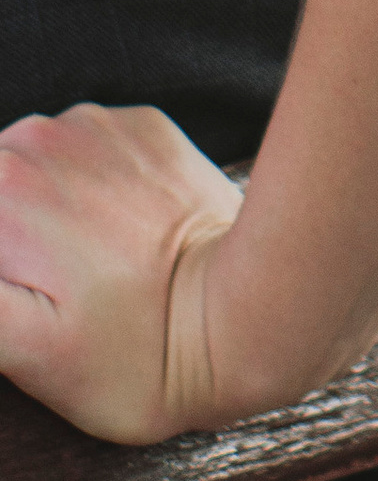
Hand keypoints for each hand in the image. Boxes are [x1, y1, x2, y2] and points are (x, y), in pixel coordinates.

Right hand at [0, 106, 247, 442]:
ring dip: (33, 210)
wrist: (249, 313)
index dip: (3, 273)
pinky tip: (115, 238)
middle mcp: (36, 137)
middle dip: (4, 238)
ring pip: (28, 165)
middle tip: (45, 294)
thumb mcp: (21, 353)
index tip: (24, 294)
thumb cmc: (135, 356)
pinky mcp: (142, 128)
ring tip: (78, 274)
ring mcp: (94, 124)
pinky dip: (83, 188)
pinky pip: (84, 152)